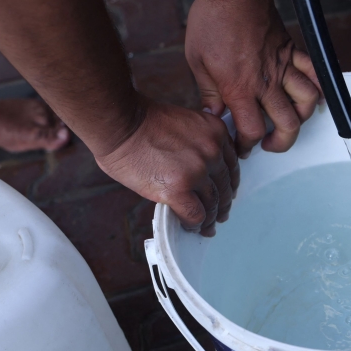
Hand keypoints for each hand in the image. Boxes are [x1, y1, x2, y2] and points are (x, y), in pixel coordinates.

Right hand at [95, 97, 237, 235]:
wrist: (120, 124)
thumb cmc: (141, 123)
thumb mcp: (186, 124)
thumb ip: (199, 145)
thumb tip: (202, 172)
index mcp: (216, 132)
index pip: (231, 166)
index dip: (228, 184)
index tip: (225, 194)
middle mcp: (212, 151)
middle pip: (224, 187)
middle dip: (222, 204)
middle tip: (219, 216)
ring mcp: (197, 171)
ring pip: (212, 204)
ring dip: (209, 219)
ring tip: (205, 228)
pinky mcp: (179, 189)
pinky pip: (195, 215)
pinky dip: (193, 224)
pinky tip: (188, 226)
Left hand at [185, 0, 321, 157]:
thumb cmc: (213, 20)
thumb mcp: (196, 59)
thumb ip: (208, 91)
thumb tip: (213, 113)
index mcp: (239, 88)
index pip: (251, 130)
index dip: (247, 145)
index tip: (242, 147)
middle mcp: (266, 82)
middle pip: (287, 125)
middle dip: (280, 142)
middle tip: (268, 142)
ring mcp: (282, 67)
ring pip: (308, 102)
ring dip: (301, 117)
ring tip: (289, 120)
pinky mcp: (291, 51)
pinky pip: (314, 73)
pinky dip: (318, 86)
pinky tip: (311, 95)